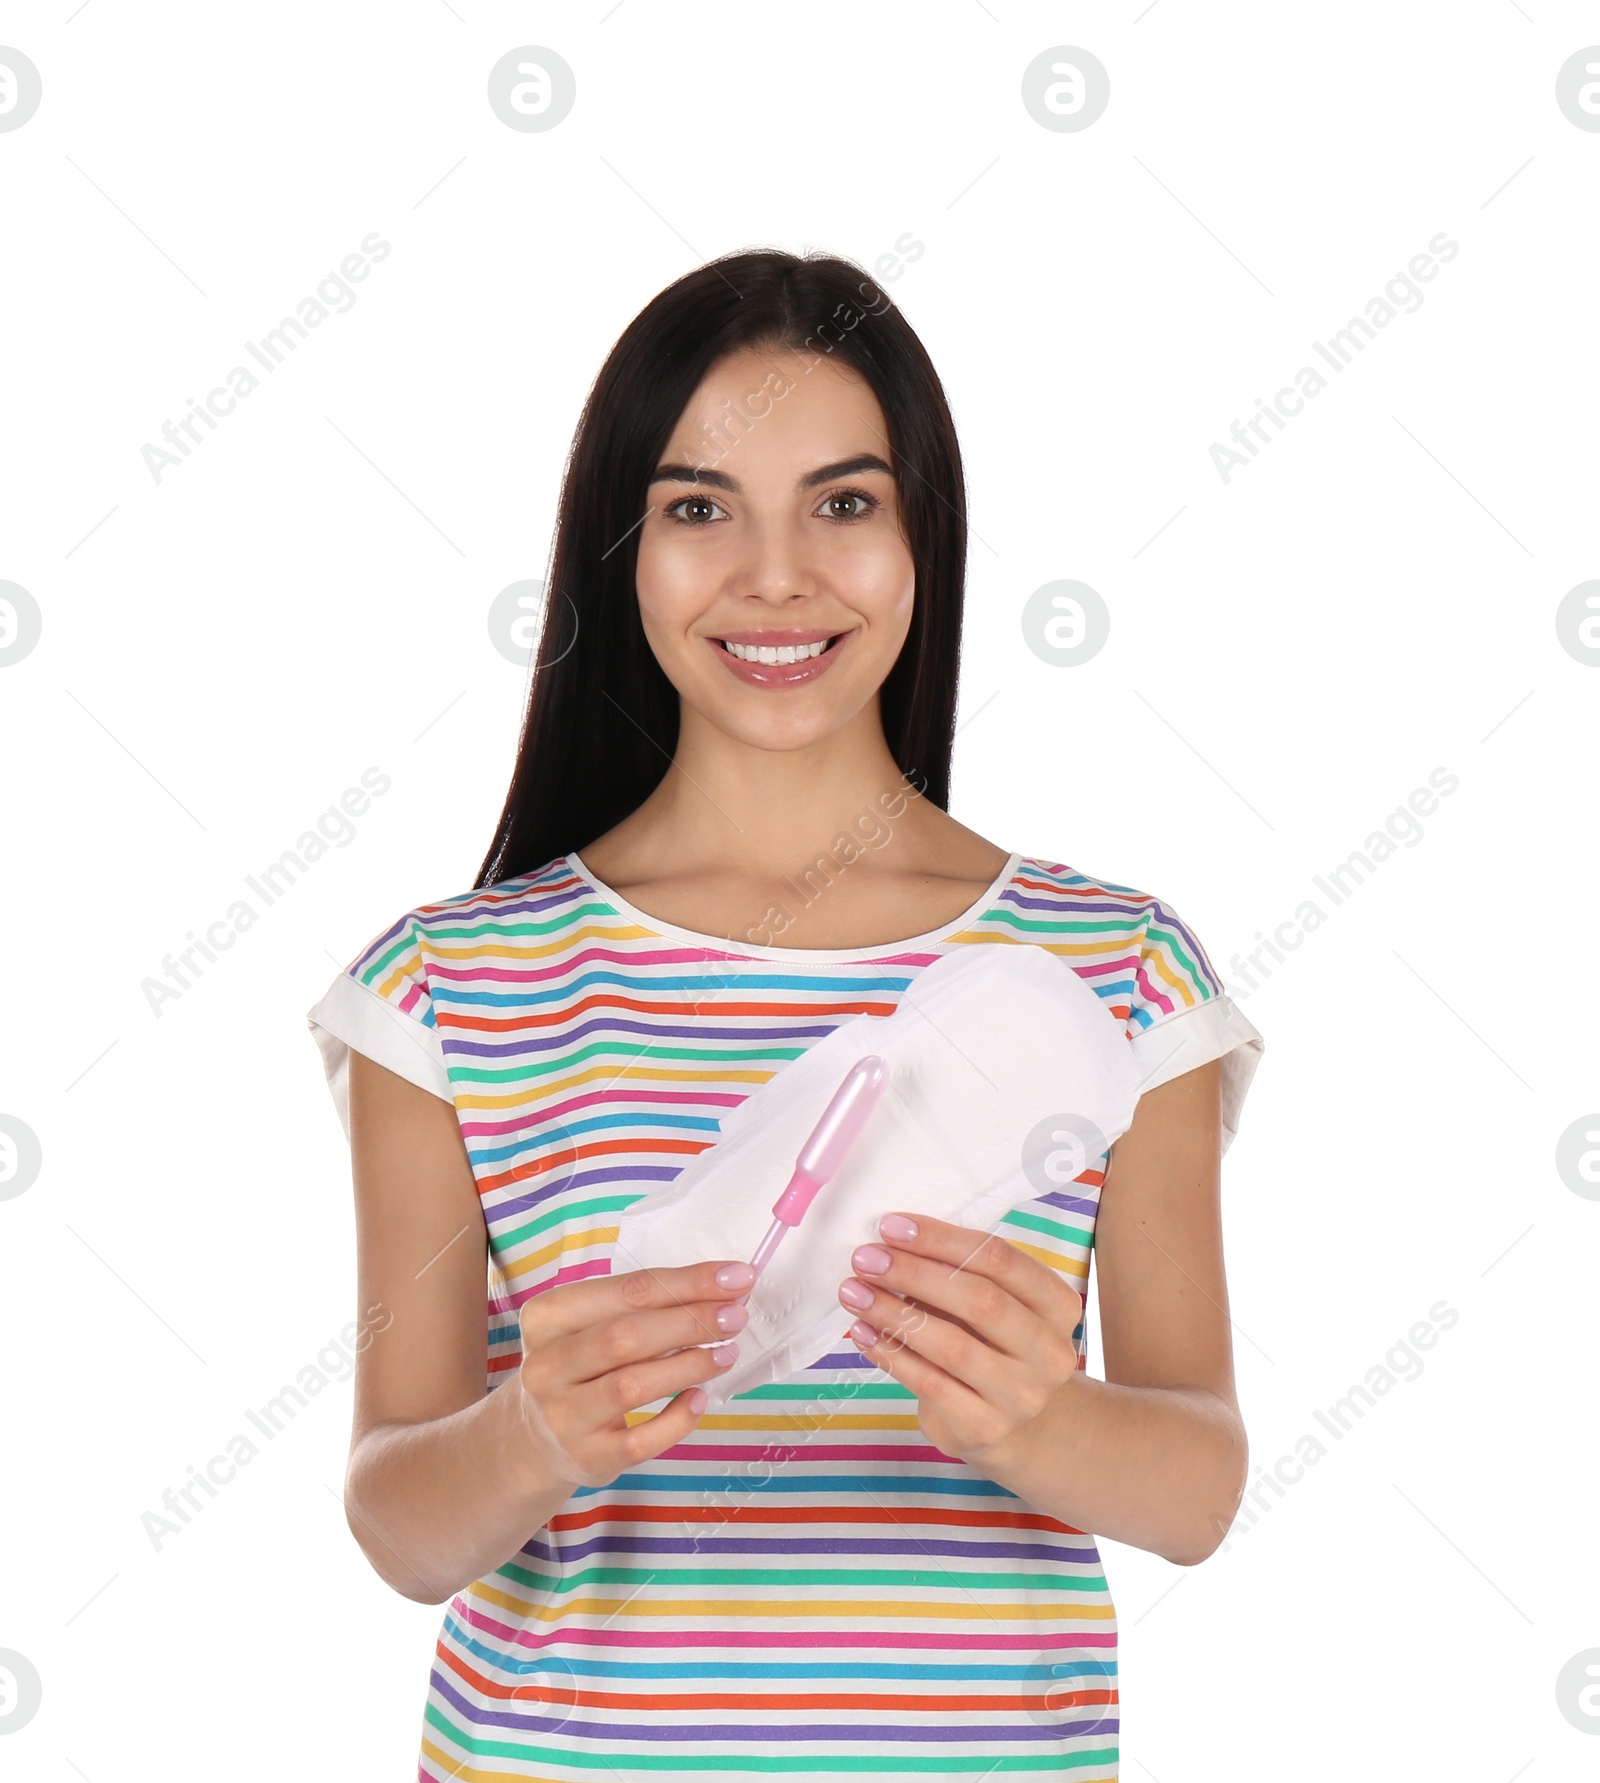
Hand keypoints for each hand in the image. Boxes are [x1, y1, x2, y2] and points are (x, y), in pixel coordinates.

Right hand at [514, 1258, 755, 1489]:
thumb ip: (646, 1305)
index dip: (687, 1282)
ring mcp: (562, 1416)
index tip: (735, 1277)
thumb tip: (723, 1290)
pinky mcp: (585, 1458)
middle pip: (626, 1336)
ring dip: (689, 1366)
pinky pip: (640, 1440)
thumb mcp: (591, 1325)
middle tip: (736, 1315)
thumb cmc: (578, 1366)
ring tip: (727, 1353)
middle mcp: (545, 1365)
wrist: (534, 1439)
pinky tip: (699, 1398)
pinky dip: (678, 1418)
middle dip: (690, 1322)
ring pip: (631, 1386)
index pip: (626, 1291)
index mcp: (547, 1317)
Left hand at [838, 1212, 1083, 1465]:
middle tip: (866, 1259)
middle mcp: (1050, 1351)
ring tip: (854, 1292)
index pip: (1001, 1259)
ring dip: (894, 1313)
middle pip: (980, 1300)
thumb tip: (893, 1243)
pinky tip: (864, 1333)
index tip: (892, 1226)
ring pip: (952, 1345)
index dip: (943, 1239)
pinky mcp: (986, 1426)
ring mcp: (1022, 1395)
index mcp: (1058, 1305)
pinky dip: (891, 1354)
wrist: (1019, 1426)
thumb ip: (960, 1273)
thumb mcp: (996, 1304)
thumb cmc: (994, 1345)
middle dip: (914, 1273)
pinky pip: (930, 1384)